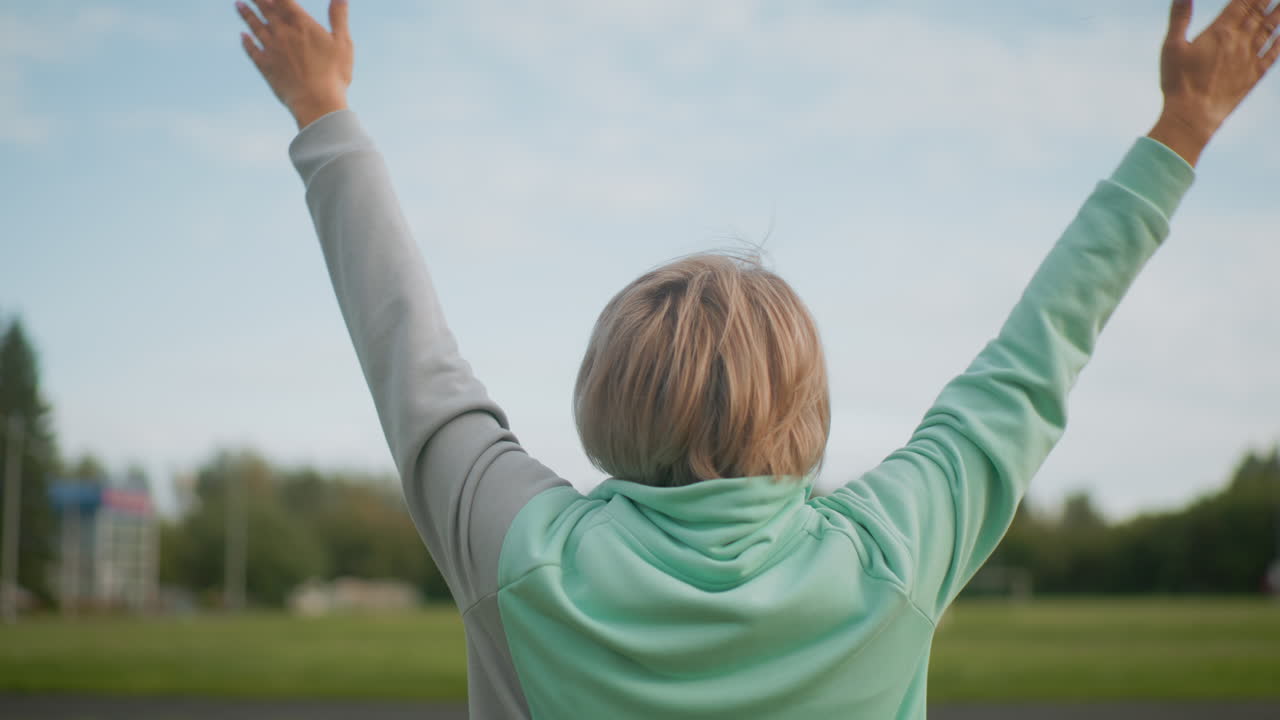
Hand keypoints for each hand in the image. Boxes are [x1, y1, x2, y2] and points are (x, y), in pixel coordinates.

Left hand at [237, 0, 352, 129]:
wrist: (316, 102)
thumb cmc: (334, 74)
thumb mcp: (343, 43)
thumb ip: (339, 17)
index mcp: (302, 25)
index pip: (283, 0)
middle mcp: (283, 33)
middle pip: (266, 10)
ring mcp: (271, 49)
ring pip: (255, 26)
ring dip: (246, 14)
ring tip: (238, 5)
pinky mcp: (265, 66)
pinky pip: (252, 50)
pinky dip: (246, 42)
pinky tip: (243, 36)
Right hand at [1149, 0, 1279, 165]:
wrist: (1193, 115)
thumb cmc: (1178, 82)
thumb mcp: (1172, 47)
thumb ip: (1180, 18)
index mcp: (1220, 32)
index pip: (1243, 3)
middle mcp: (1240, 42)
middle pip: (1260, 13)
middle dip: (1269, 0)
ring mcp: (1249, 58)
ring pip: (1270, 30)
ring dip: (1279, 15)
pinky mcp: (1253, 75)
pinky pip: (1272, 54)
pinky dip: (1279, 41)